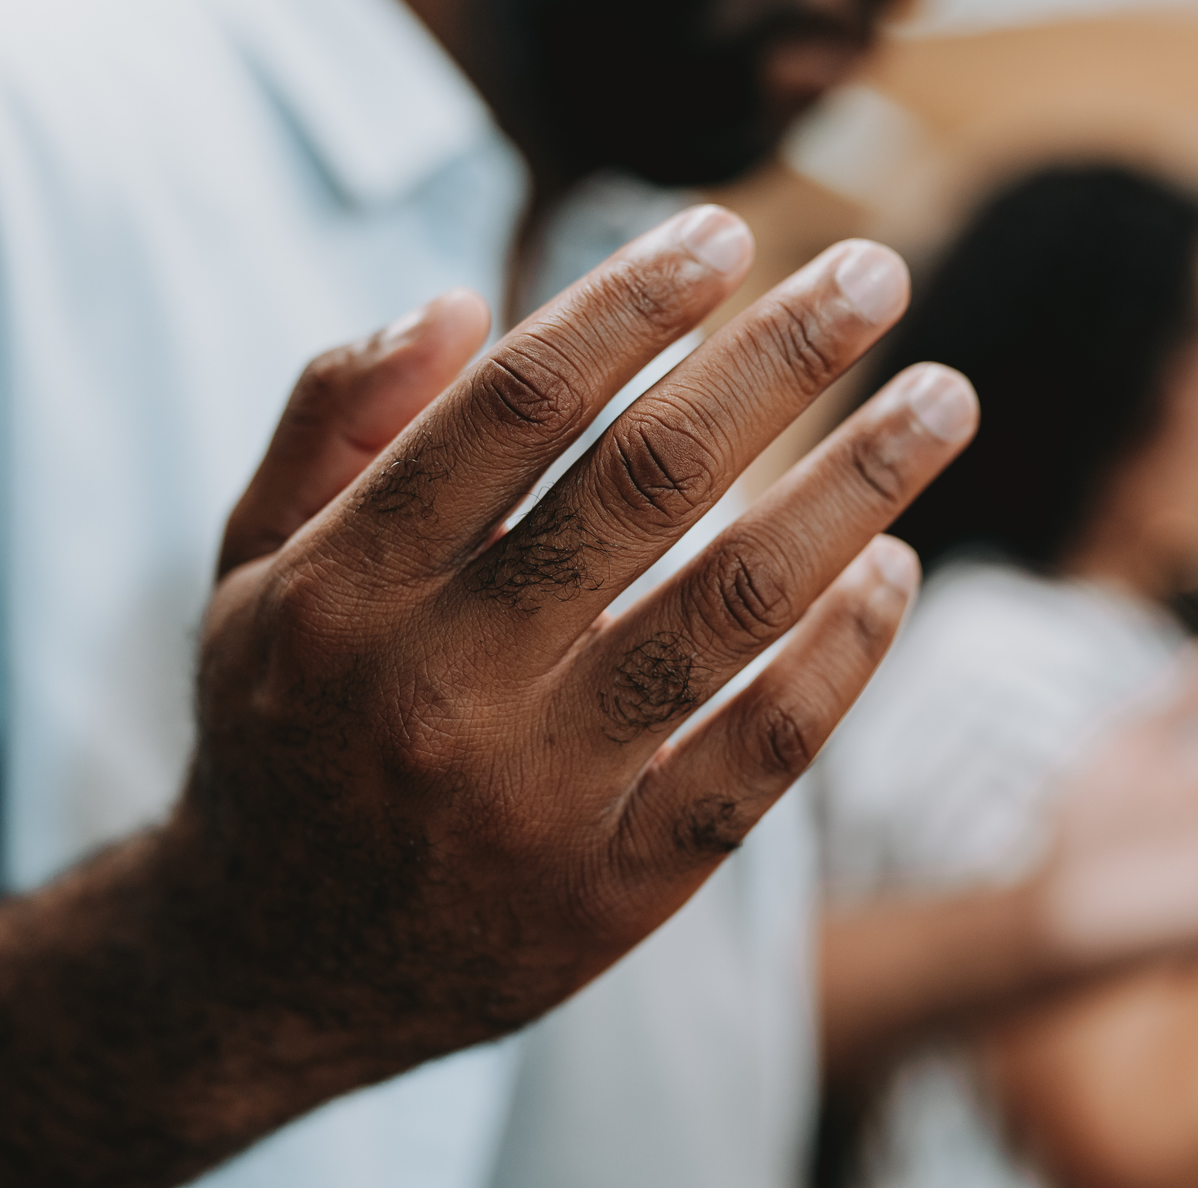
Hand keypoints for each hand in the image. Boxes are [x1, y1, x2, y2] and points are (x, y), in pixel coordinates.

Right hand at [181, 206, 976, 1077]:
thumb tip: (456, 298)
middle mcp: (434, 688)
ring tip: (944, 397)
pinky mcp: (614, 894)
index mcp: (339, 588)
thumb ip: (332, 420)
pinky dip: (839, 658)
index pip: (514, 406)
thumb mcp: (253, 563)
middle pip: (643, 484)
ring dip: (855, 488)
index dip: (630, 302)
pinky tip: (894, 566)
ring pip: (727, 611)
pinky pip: (756, 761)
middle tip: (874, 272)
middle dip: (777, 359)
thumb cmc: (282, 725)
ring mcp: (532, 799)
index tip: (725, 230)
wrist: (268, 968)